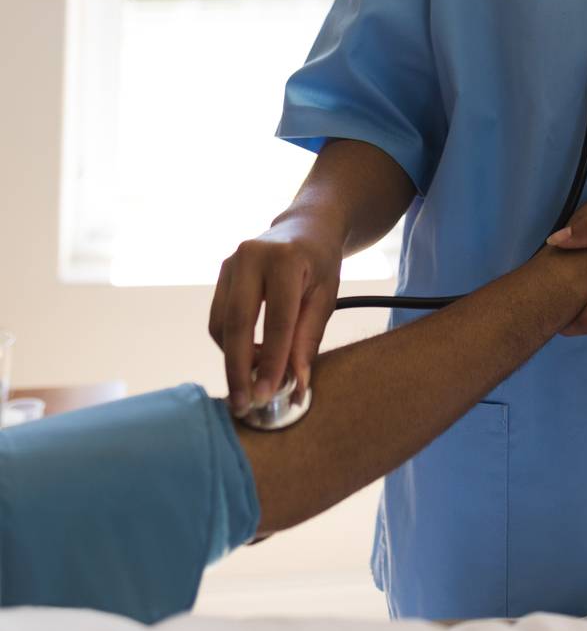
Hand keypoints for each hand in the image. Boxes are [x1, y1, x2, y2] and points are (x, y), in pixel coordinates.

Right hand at [208, 218, 342, 415]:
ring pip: (222, 325)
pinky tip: (251, 359)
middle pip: (238, 324)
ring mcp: (230, 263)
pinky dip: (230, 345)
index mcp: (285, 259)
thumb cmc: (320, 263)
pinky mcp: (221, 273)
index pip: (277, 320)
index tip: (268, 395)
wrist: (306, 226)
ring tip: (254, 383)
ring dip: (234, 360)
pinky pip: (218, 318)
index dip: (272, 361)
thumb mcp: (325, 298)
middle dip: (240, 369)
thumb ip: (308, 340)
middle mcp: (250, 257)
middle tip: (245, 404)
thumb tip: (295, 386)